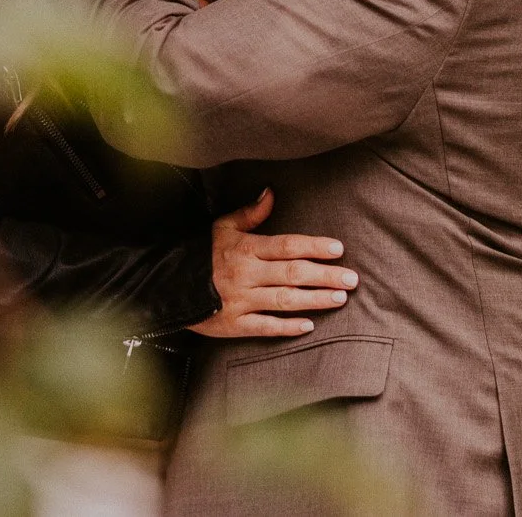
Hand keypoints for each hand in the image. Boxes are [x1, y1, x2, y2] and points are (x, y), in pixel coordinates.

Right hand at [190, 189, 357, 337]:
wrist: (169, 285)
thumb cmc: (201, 253)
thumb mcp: (222, 227)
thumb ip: (249, 213)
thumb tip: (271, 193)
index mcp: (246, 249)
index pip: (287, 246)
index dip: (315, 247)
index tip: (338, 249)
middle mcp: (247, 274)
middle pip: (293, 274)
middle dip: (325, 276)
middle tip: (352, 279)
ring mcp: (241, 301)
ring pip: (285, 300)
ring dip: (315, 300)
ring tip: (339, 299)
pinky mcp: (235, 324)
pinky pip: (265, 327)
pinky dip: (287, 327)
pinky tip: (309, 326)